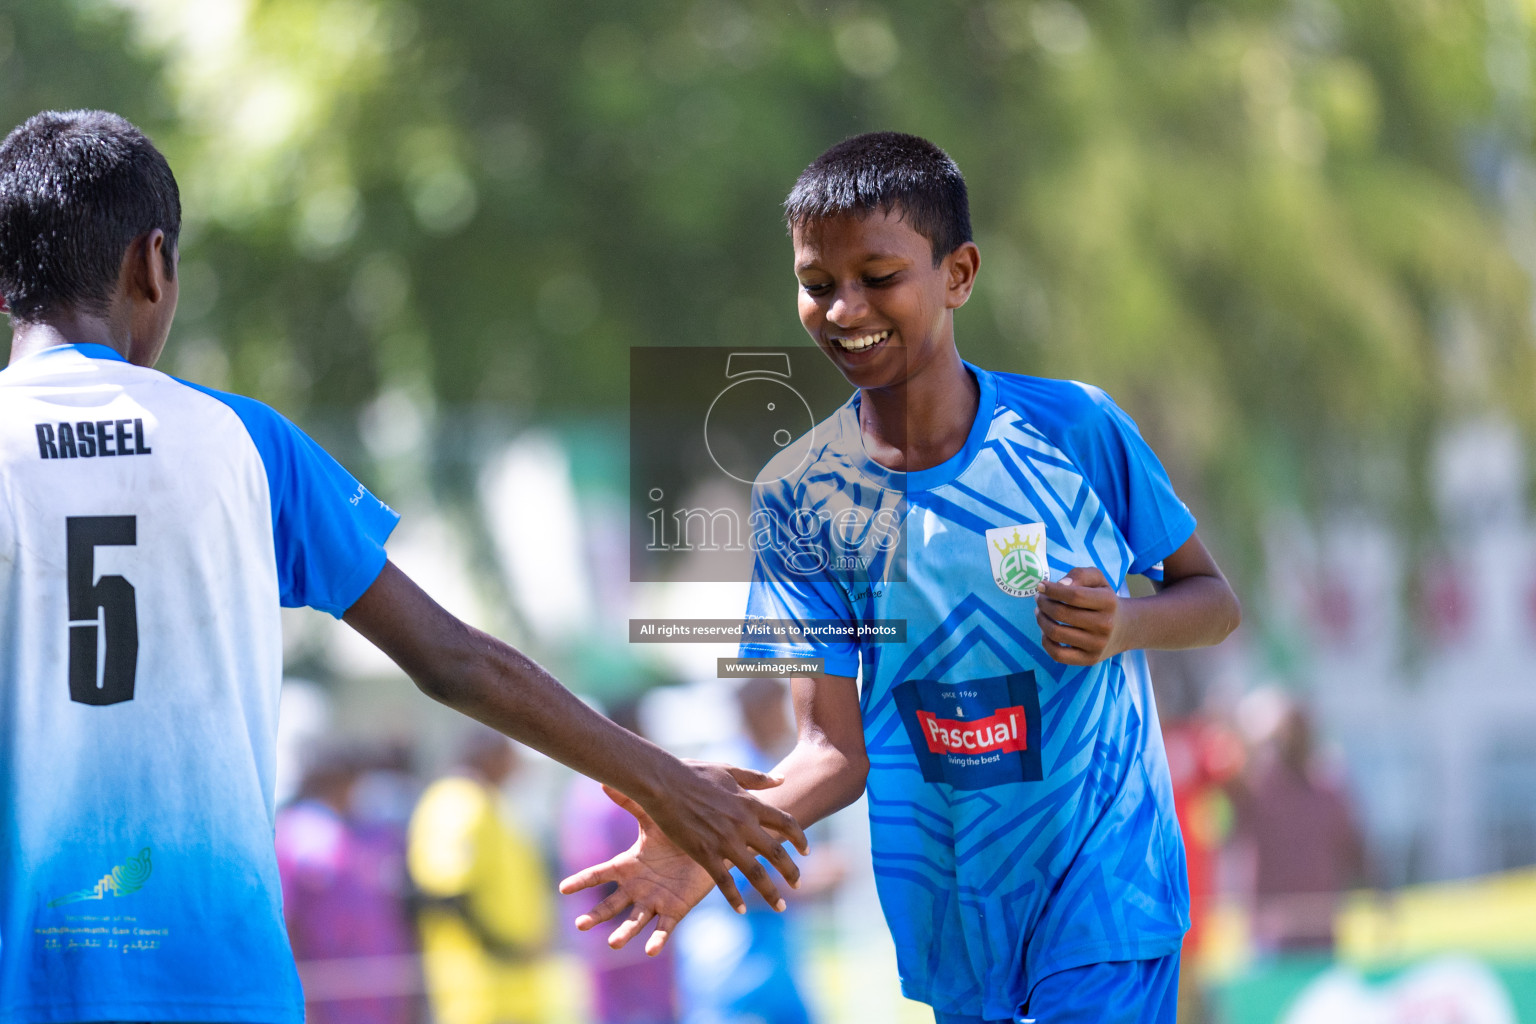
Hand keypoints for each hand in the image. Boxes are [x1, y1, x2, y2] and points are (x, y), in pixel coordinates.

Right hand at [559, 786, 717, 955]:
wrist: (707, 846)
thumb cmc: (675, 834)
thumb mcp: (652, 818)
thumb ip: (630, 803)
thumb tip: (605, 780)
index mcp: (627, 867)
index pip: (599, 875)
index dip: (582, 882)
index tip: (563, 889)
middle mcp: (637, 888)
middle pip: (612, 905)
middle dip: (597, 915)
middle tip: (581, 924)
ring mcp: (654, 901)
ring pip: (635, 921)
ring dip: (624, 933)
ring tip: (614, 943)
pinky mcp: (674, 911)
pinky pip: (664, 928)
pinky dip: (657, 940)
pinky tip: (651, 950)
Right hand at [636, 759, 807, 913]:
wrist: (663, 782)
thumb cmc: (693, 772)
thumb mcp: (729, 770)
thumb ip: (757, 778)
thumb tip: (781, 779)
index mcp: (750, 803)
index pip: (787, 823)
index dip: (800, 838)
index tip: (805, 852)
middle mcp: (743, 824)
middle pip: (777, 854)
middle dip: (791, 872)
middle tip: (797, 885)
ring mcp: (725, 841)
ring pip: (757, 873)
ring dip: (771, 892)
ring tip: (780, 906)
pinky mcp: (705, 854)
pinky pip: (725, 881)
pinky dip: (735, 897)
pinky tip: (742, 909)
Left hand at [1034, 566, 1123, 664]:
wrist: (1124, 628)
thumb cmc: (1104, 600)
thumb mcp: (1098, 580)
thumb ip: (1080, 575)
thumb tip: (1060, 584)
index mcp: (1108, 602)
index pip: (1074, 595)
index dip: (1052, 590)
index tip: (1040, 586)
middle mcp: (1105, 624)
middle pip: (1061, 613)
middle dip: (1044, 603)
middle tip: (1039, 599)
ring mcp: (1097, 645)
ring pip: (1056, 633)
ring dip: (1041, 620)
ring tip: (1040, 612)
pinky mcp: (1089, 659)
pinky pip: (1058, 655)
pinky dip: (1045, 642)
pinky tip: (1045, 631)